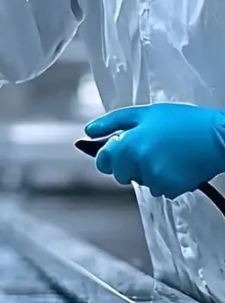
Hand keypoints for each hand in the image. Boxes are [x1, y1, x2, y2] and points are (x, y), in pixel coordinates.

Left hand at [85, 103, 224, 198]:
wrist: (220, 137)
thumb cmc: (184, 122)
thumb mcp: (145, 113)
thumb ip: (112, 122)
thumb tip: (89, 131)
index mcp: (128, 144)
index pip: (103, 162)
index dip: (111, 156)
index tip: (120, 151)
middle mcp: (138, 163)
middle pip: (121, 174)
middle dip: (131, 164)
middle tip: (151, 149)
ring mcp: (155, 178)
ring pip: (142, 181)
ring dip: (150, 172)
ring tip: (168, 154)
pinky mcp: (171, 188)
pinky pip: (161, 189)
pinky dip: (167, 180)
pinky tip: (178, 165)